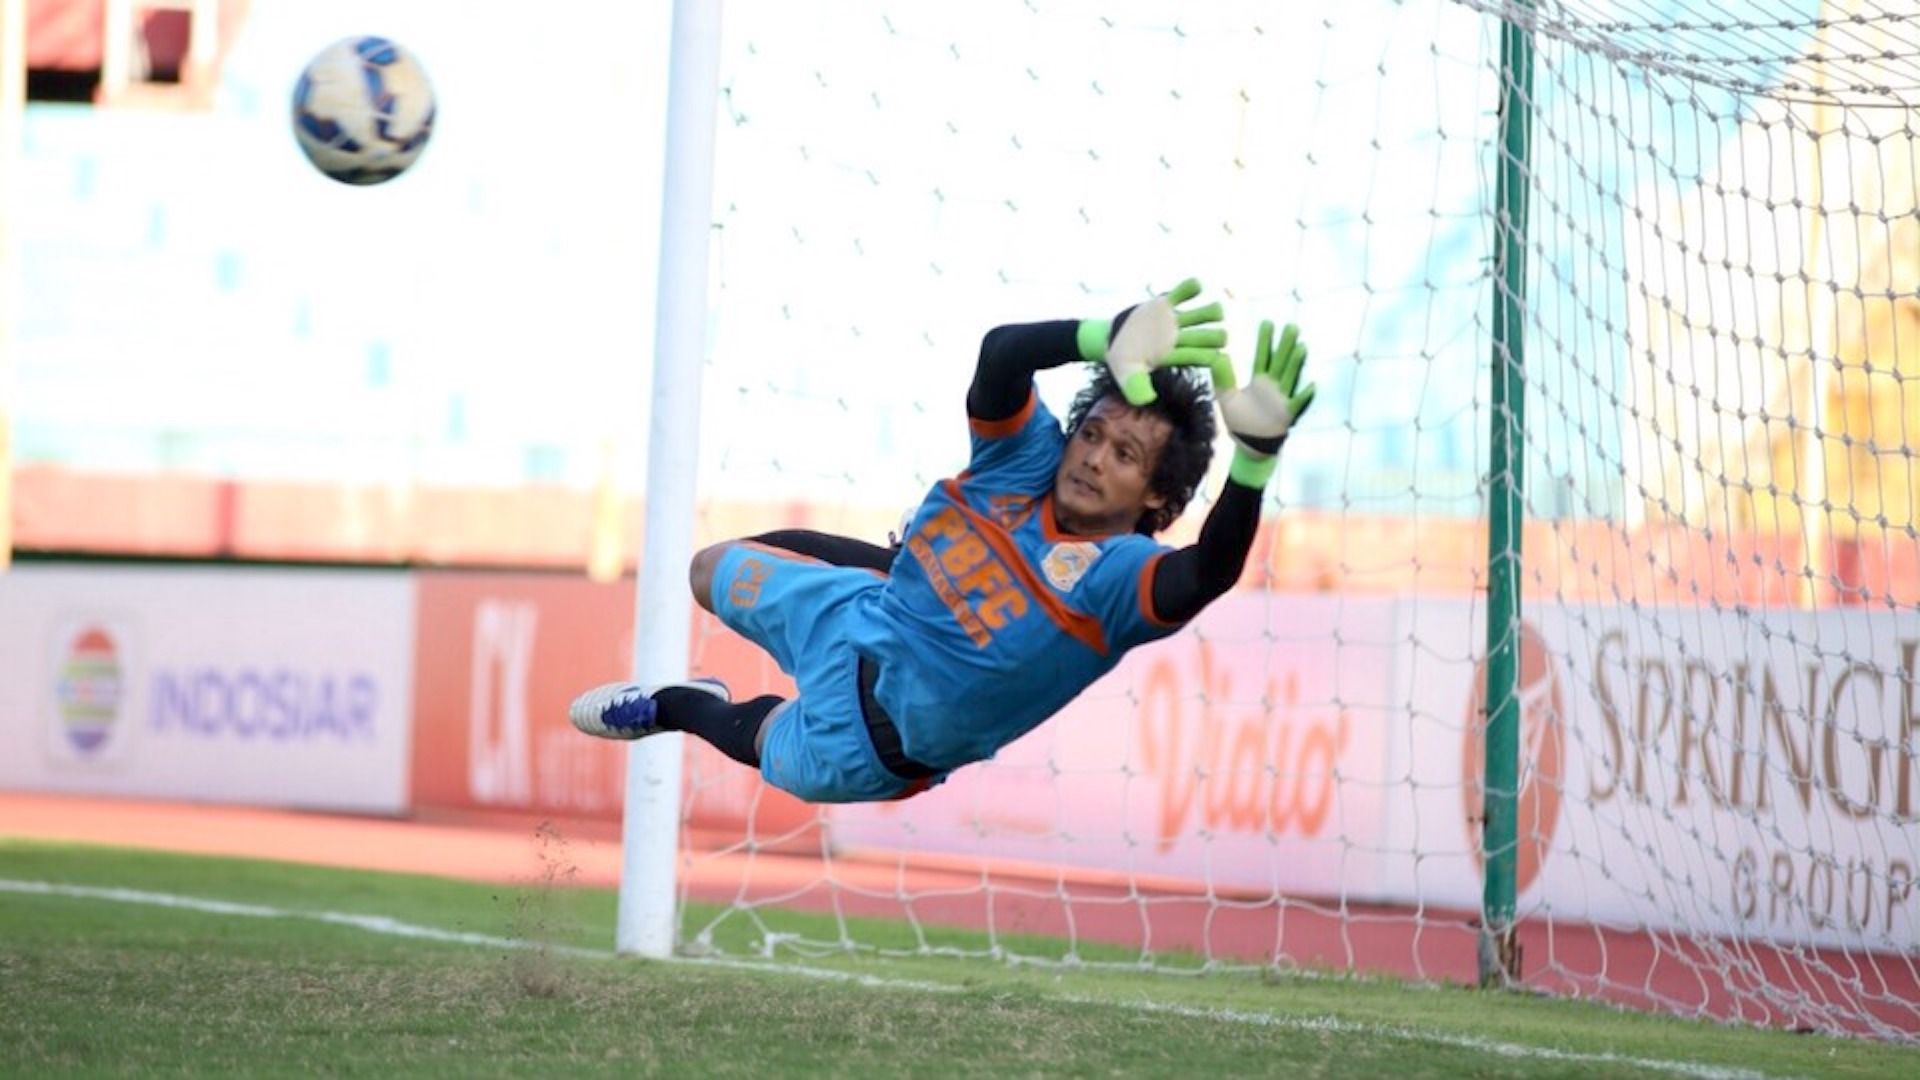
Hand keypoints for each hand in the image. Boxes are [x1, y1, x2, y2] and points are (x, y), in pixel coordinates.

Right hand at [1075, 278, 1229, 405]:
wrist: (1110, 338)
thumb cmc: (1122, 361)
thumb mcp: (1126, 376)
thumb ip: (1136, 388)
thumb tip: (1147, 400)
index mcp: (1176, 356)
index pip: (1199, 357)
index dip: (1210, 356)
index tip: (1215, 356)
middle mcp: (1180, 338)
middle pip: (1208, 337)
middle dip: (1216, 336)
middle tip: (1221, 335)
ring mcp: (1174, 320)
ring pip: (1202, 314)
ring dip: (1212, 312)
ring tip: (1216, 311)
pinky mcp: (1165, 303)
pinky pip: (1183, 293)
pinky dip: (1191, 288)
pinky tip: (1196, 287)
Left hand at [1217, 321, 1314, 485]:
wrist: (1250, 448)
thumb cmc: (1241, 422)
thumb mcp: (1227, 398)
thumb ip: (1223, 379)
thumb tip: (1216, 357)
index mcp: (1259, 380)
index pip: (1263, 356)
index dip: (1265, 340)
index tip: (1267, 322)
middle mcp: (1273, 386)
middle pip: (1280, 361)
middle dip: (1285, 345)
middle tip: (1291, 326)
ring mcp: (1282, 399)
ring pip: (1290, 376)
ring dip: (1296, 363)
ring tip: (1301, 347)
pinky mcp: (1287, 415)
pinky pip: (1297, 403)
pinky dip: (1304, 395)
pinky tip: (1312, 384)